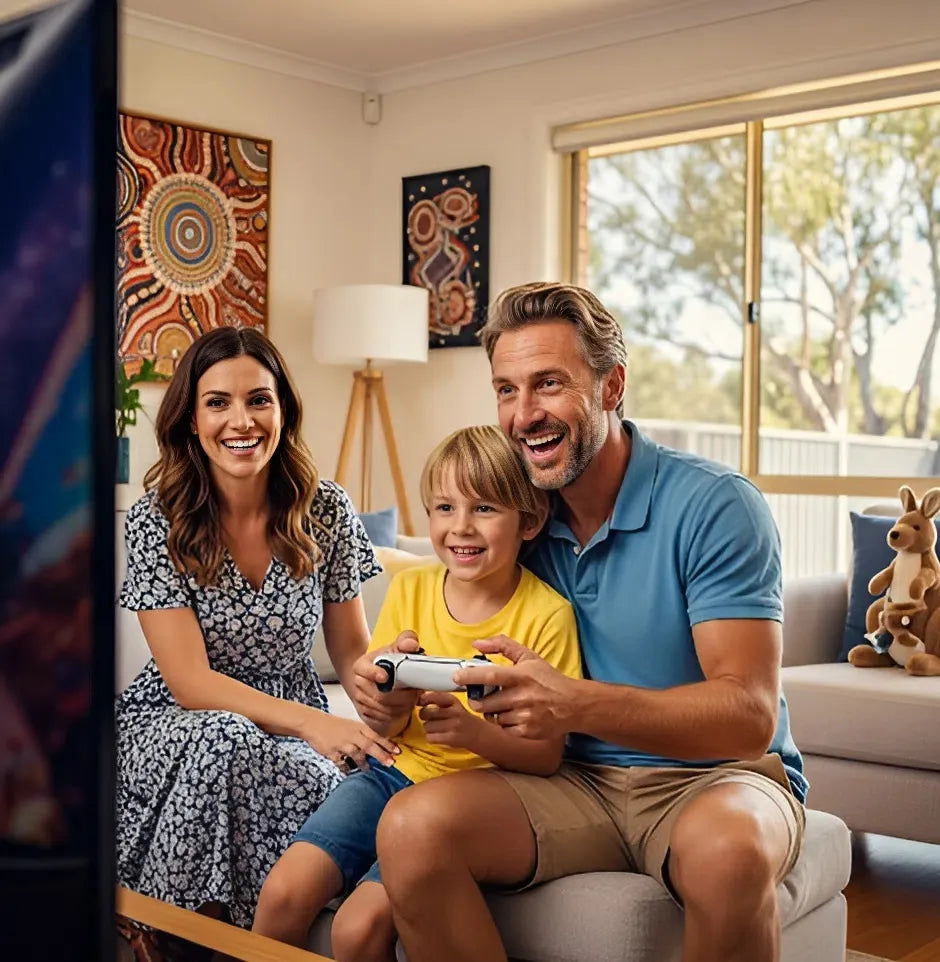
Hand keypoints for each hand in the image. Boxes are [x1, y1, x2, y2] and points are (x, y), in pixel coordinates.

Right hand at [300, 710, 399, 770]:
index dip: (387, 744)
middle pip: (370, 745)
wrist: (313, 723)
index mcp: (358, 727)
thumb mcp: (350, 726)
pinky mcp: (332, 752)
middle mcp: (352, 735)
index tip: (397, 751)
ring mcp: (342, 744)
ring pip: (357, 754)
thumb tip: (377, 745)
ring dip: (364, 763)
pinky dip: (346, 768)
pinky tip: (348, 771)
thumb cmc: (333, 725)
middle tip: (391, 763)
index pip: (376, 736)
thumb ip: (363, 735)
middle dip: (381, 755)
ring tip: (369, 769)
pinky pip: (342, 763)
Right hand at [352, 630, 421, 728]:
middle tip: (416, 691)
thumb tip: (412, 645)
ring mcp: (362, 701)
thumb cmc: (389, 661)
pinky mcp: (368, 714)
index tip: (386, 676)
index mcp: (362, 666)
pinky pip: (386, 719)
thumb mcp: (398, 647)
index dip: (374, 673)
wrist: (377, 676)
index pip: (364, 670)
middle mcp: (358, 684)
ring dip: (403, 706)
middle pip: (379, 695)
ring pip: (385, 709)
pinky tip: (405, 705)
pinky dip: (399, 714)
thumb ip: (406, 641)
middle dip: (402, 696)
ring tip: (413, 697)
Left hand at [418, 691, 484, 749]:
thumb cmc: (461, 717)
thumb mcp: (453, 704)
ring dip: (428, 728)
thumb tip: (419, 698)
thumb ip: (438, 699)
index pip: (435, 696)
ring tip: (436, 728)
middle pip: (427, 712)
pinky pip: (430, 737)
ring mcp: (454, 726)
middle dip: (424, 715)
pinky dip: (431, 737)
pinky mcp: (451, 739)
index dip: (425, 699)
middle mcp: (455, 712)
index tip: (421, 701)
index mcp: (454, 701)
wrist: (478, 733)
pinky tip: (437, 735)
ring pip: (427, 726)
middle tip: (429, 718)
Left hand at [452, 634, 577, 739]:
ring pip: (493, 717)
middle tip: (479, 696)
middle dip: (477, 700)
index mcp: (521, 675)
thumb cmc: (549, 679)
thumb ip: (502, 646)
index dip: (469, 676)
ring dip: (492, 712)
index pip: (489, 676)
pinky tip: (513, 715)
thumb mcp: (529, 657)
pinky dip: (504, 723)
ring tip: (503, 704)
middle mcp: (522, 696)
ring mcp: (525, 716)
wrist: (573, 704)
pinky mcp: (528, 731)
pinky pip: (504, 729)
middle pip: (485, 702)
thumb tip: (477, 644)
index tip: (457, 677)